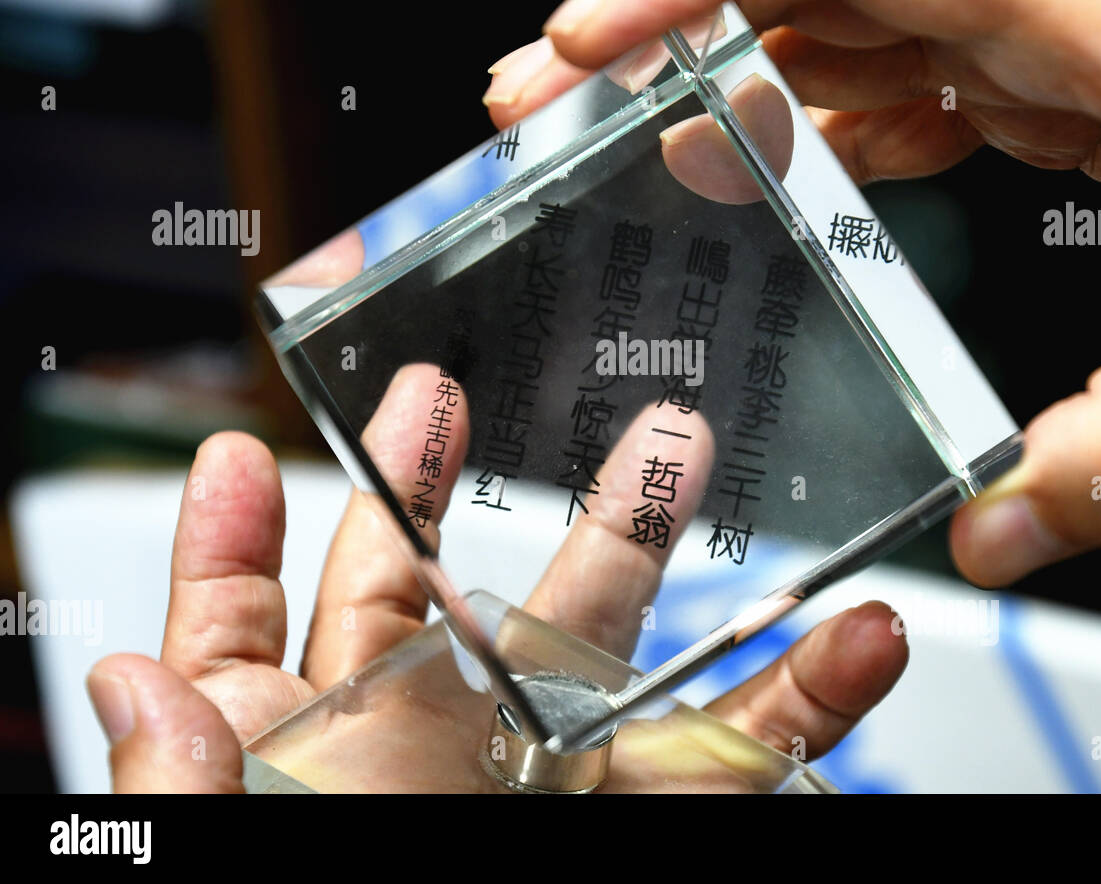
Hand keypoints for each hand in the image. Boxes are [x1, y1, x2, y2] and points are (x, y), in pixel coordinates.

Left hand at [87, 373, 906, 791]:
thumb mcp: (224, 877)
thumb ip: (185, 793)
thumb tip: (126, 682)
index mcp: (299, 770)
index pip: (244, 630)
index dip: (235, 536)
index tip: (248, 447)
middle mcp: (422, 761)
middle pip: (426, 590)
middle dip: (438, 482)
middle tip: (450, 389)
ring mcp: (545, 788)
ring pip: (603, 640)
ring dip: (649, 540)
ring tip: (681, 445)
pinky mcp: (655, 823)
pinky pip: (744, 751)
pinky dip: (807, 694)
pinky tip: (852, 637)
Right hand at [483, 0, 1100, 585]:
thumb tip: (1004, 529)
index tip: (590, 35)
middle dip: (660, 29)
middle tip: (549, 97)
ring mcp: (1031, 16)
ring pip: (829, 15)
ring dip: (717, 73)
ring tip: (620, 141)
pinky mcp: (1033, 65)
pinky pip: (887, 73)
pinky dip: (809, 118)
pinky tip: (767, 168)